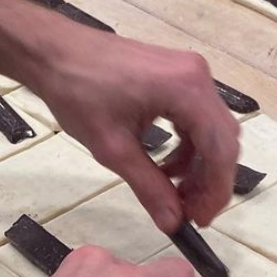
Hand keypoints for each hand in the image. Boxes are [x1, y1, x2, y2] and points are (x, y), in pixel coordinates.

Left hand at [18, 27, 241, 232]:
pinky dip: (186, 148)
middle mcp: (197, 77)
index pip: (221, 148)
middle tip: (189, 213)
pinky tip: (164, 168)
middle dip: (209, 181)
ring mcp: (189, 74)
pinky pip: (194, 118)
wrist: (54, 52)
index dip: (216, 189)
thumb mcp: (113, 148)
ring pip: (210, 131)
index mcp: (187, 89)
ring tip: (174, 195)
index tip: (202, 219)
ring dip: (198, 166)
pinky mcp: (176, 77)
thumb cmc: (77, 90)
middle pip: (222, 139)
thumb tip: (172, 223)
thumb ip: (148, 187)